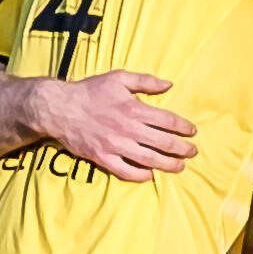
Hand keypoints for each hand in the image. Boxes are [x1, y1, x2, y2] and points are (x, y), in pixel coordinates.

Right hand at [30, 70, 194, 180]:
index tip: (192, 132)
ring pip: (150, 160)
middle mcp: (128, 129)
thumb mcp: (118, 78)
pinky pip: (126, 171)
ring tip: (180, 166)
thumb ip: (145, 81)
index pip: (168, 121)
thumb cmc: (90, 91)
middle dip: (183, 149)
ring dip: (169, 165)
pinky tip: (151, 175)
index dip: (184, 128)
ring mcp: (116, 146)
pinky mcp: (103, 158)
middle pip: (164, 143)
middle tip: (192, 152)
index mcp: (134, 109)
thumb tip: (169, 84)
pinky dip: (141, 175)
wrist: (59, 108)